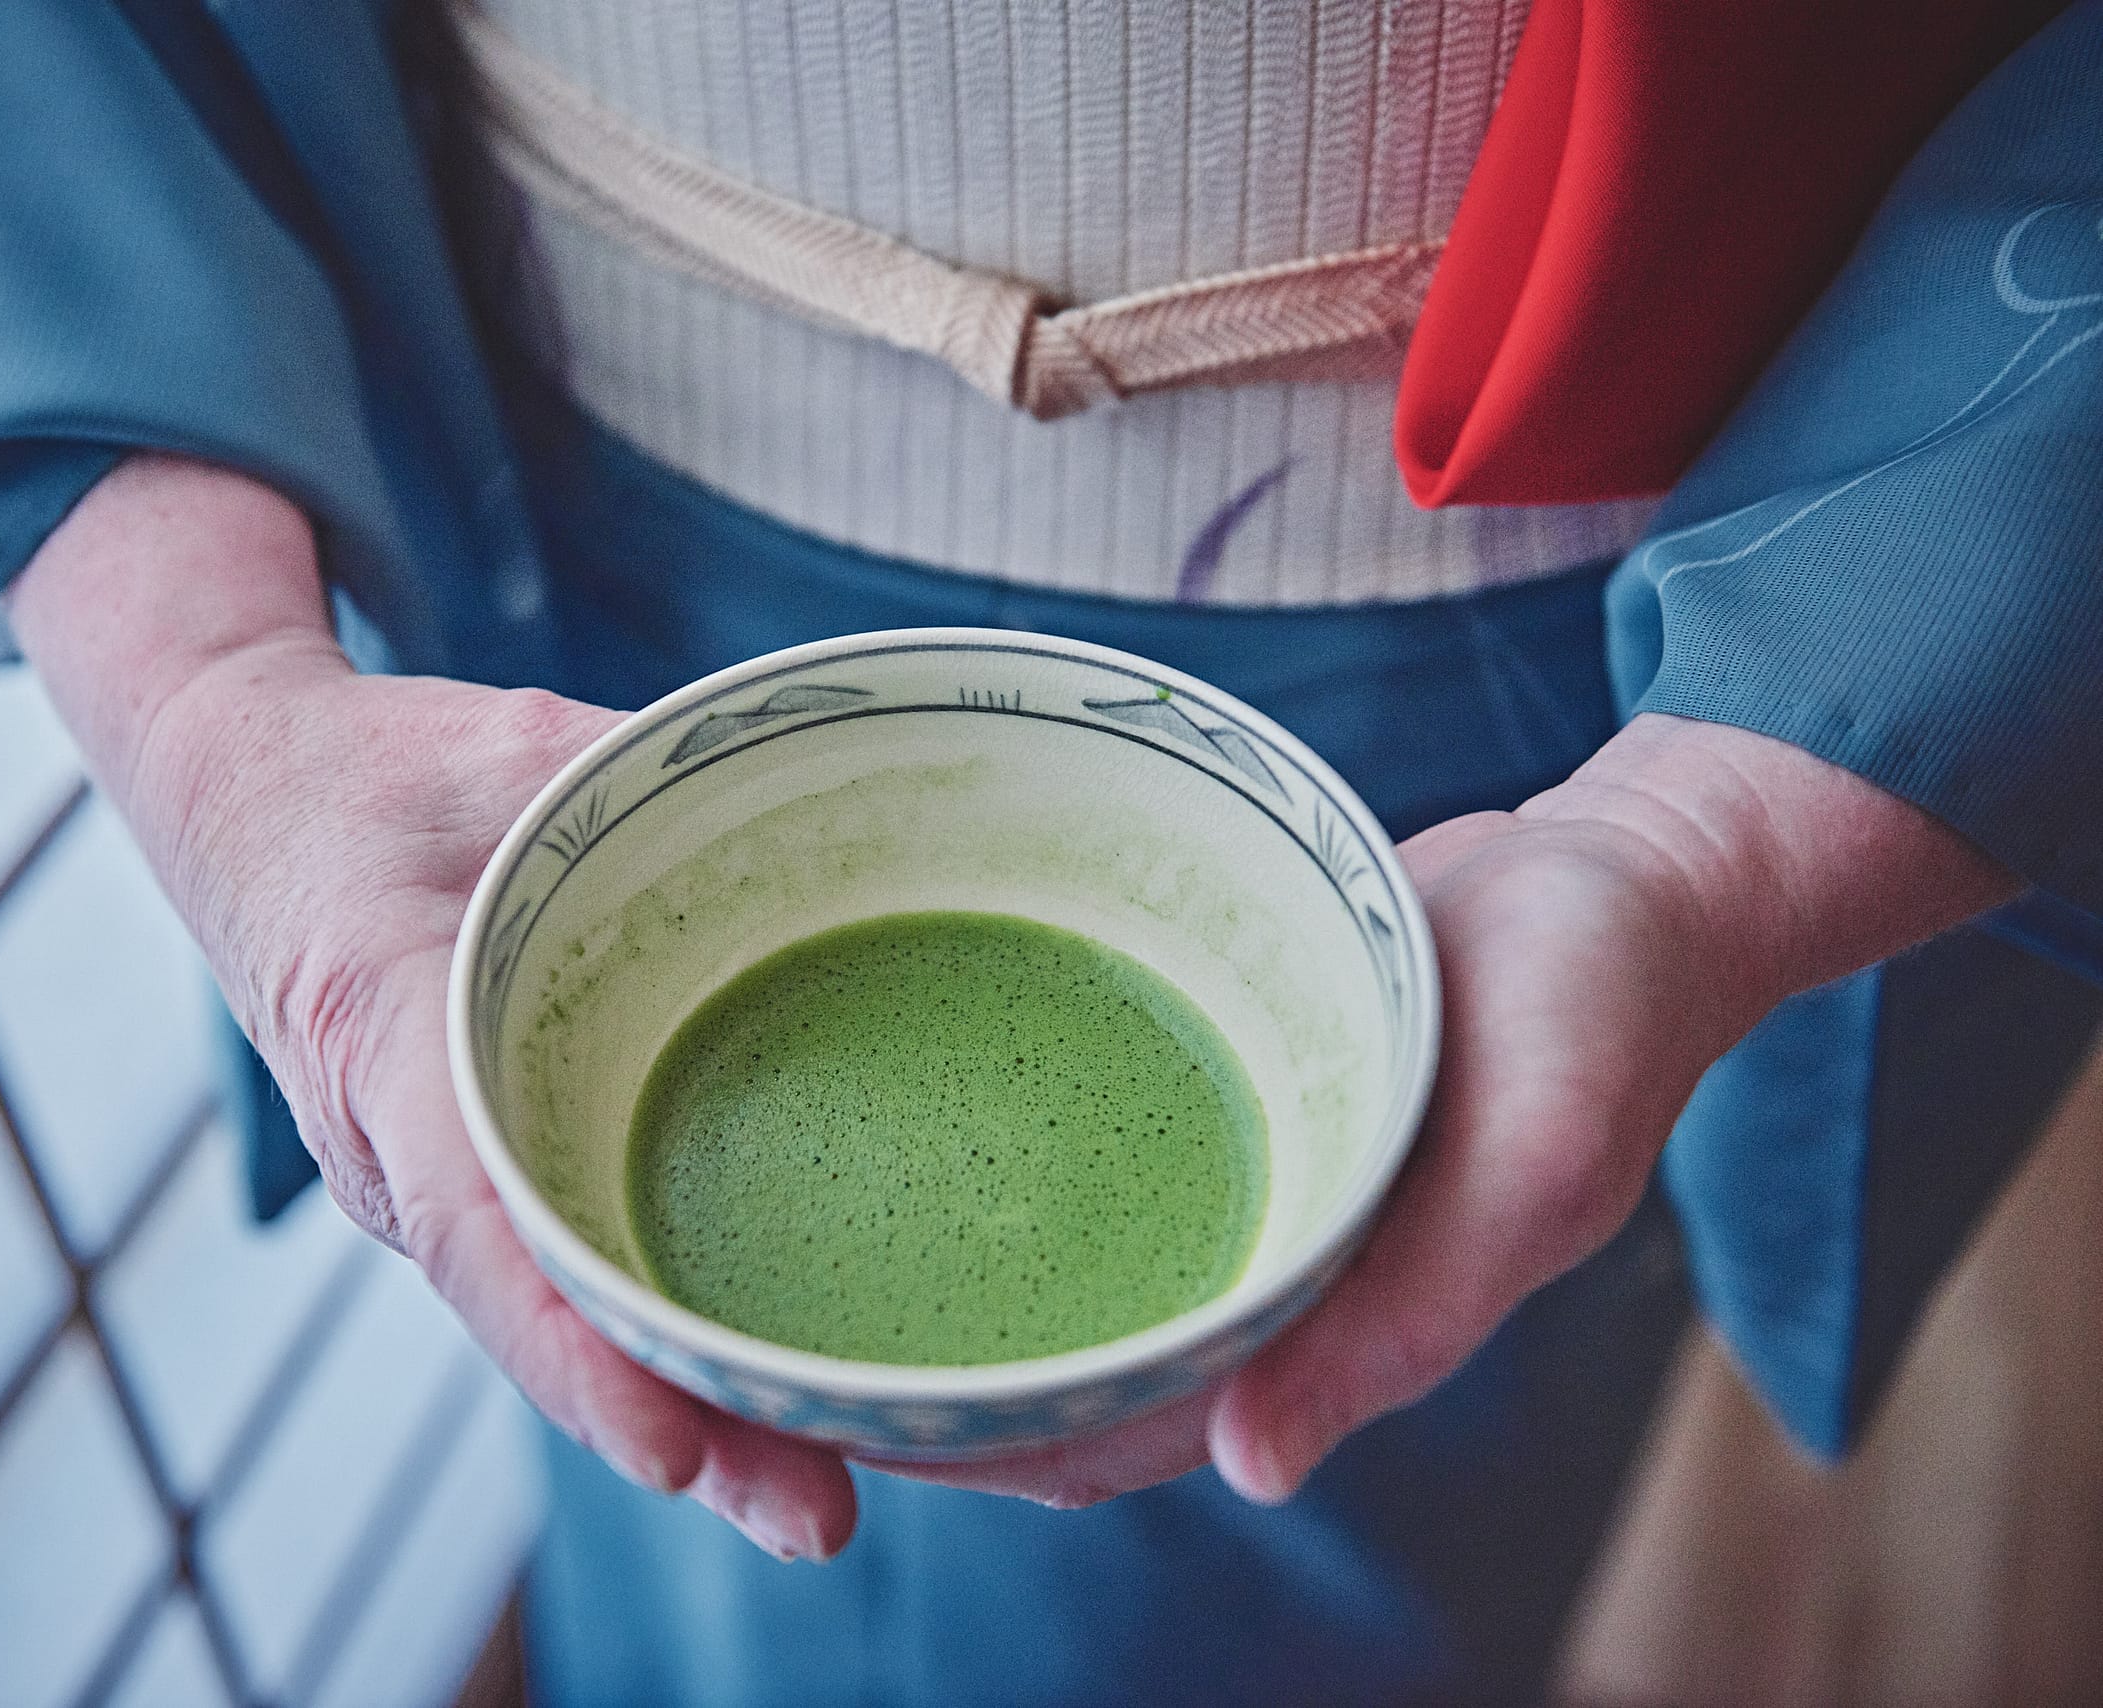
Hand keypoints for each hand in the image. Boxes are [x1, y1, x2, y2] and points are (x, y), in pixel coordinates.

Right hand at [7, 458, 858, 1560]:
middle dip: (676, 1424)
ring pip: (558, 1317)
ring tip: (820, 1497)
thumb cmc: (369, 772)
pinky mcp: (475, 1174)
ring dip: (685, 1413)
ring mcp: (433, 1178)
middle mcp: (401, 1146)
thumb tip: (815, 777)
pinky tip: (771, 1398)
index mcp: (382, 1029)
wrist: (247, 792)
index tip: (671, 1444)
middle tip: (818, 1513)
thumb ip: (637, 781)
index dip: (570, 1337)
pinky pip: (566, 1271)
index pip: (471, 1213)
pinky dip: (657, 1343)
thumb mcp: (499, 746)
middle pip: (540, 1314)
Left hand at [890, 713, 2014, 1508]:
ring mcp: (1234, 1186)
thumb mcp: (1538, 1158)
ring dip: (945, 1274)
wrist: (1625, 880)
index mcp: (1324, 1328)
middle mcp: (1258, 1270)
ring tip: (792, 1237)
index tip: (833, 1422)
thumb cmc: (1604, 1010)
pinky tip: (909, 1123)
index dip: (976, 1447)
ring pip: (1059, 1268)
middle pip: (1055, 1363)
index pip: (1112, 1434)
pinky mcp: (1218, 1093)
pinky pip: (1090, 1162)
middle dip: (922, 1372)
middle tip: (759, 1327)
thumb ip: (1413, 1312)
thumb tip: (1252, 1468)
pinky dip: (1006, 1171)